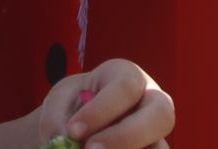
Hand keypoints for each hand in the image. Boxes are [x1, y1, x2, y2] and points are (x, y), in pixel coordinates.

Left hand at [37, 59, 172, 148]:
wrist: (79, 124)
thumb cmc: (72, 106)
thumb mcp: (58, 104)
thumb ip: (57, 120)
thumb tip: (64, 143)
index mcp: (128, 75)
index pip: (125, 88)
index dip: (100, 111)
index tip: (72, 132)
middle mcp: (152, 102)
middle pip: (161, 115)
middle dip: (125, 136)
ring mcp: (157, 133)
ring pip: (160, 148)